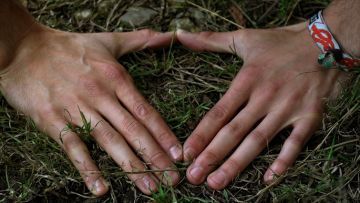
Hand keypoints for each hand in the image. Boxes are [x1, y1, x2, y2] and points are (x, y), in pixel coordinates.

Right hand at [0, 25, 181, 195]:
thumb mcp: (108, 40)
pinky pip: (74, 148)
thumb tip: (167, 35)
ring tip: (149, 187)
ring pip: (110, 141)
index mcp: (116, 78)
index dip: (164, 134)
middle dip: (155, 156)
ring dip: (131, 167)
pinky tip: (101, 188)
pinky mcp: (53, 121)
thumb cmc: (69, 47)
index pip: (146, 111)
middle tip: (172, 178)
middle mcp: (101, 95)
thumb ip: (139, 40)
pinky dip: (88, 169)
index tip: (178, 153)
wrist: (24, 49)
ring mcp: (77, 109)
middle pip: (133, 130)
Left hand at [177, 23, 346, 188]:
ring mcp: (287, 109)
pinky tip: (268, 178)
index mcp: (246, 81)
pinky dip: (284, 160)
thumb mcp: (244, 37)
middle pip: (233, 132)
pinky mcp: (309, 115)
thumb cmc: (281, 42)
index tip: (186, 154)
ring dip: (237, 164)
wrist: (324, 41)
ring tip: (218, 183)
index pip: (218, 114)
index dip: (200, 135)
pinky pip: (295, 142)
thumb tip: (181, 35)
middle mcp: (264, 97)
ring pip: (257, 141)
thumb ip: (210, 40)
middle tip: (194, 177)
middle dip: (212, 156)